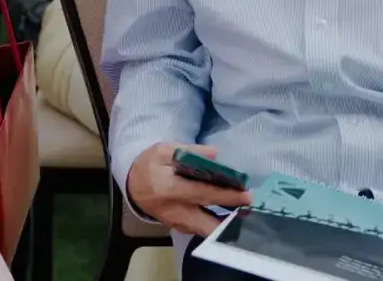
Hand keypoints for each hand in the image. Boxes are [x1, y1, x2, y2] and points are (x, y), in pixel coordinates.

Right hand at [125, 143, 253, 236]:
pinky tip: (231, 218)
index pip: (202, 194)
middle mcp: (174, 211)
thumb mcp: (165, 150)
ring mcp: (177, 223)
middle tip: (250, 212)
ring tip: (245, 214)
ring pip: (206, 232)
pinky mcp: (180, 228)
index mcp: (169, 189)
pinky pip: (202, 231)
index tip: (246, 195)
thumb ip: (191, 151)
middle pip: (207, 224)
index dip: (226, 196)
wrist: (133, 184)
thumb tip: (216, 154)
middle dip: (231, 222)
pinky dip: (217, 227)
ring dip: (226, 226)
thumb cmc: (149, 164)